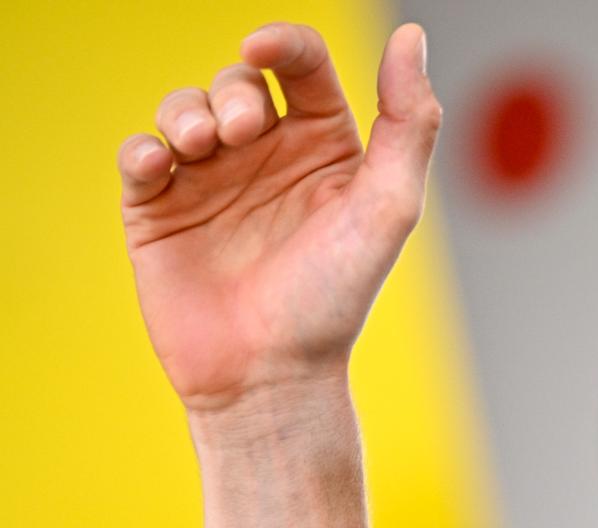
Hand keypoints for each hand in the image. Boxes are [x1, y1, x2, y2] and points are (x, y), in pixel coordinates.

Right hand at [118, 23, 439, 416]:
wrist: (269, 374)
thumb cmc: (336, 297)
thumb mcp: (388, 206)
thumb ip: (408, 121)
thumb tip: (411, 36)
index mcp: (325, 148)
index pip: (301, 67)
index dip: (282, 44)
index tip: (263, 51)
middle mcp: (267, 157)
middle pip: (237, 81)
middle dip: (231, 92)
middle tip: (237, 134)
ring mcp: (210, 180)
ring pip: (183, 106)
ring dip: (186, 112)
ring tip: (201, 147)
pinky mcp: (159, 208)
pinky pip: (138, 152)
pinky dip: (144, 147)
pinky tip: (162, 165)